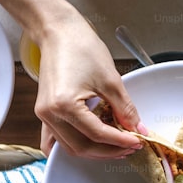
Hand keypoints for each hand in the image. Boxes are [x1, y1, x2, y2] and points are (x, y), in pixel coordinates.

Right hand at [33, 16, 143, 157]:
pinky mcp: (45, 111)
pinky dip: (75, 146)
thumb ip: (125, 109)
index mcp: (64, 105)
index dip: (121, 141)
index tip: (138, 141)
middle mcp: (49, 113)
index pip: (98, 135)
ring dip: (95, 151)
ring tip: (117, 146)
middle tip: (131, 146)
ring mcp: (44, 114)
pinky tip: (92, 147)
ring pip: (70, 147)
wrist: (59, 31)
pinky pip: (56, 140)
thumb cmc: (80, 47)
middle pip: (82, 147)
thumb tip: (138, 129)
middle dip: (109, 151)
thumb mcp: (111, 80)